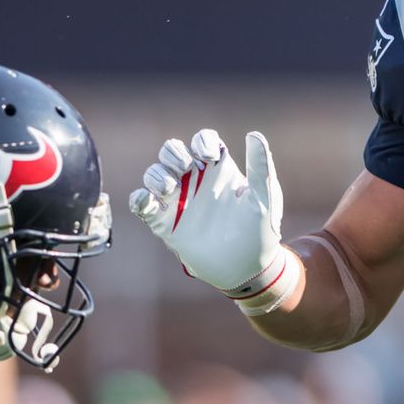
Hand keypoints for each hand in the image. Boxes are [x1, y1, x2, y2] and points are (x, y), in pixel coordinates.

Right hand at [129, 129, 287, 294]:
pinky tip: (147, 201)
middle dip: (173, 153)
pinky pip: (142, 204)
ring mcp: (179, 202)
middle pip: (172, 151)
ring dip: (156, 175)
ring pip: (154, 173)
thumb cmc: (260, 232)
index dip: (201, 141)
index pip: (203, 141)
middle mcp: (196, 182)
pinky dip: (138, 199)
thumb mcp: (264, 197)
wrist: (247, 269)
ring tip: (169, 189)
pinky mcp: (165, 224)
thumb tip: (253, 134)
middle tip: (184, 168)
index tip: (209, 156)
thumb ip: (260, 166)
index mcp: (220, 171)